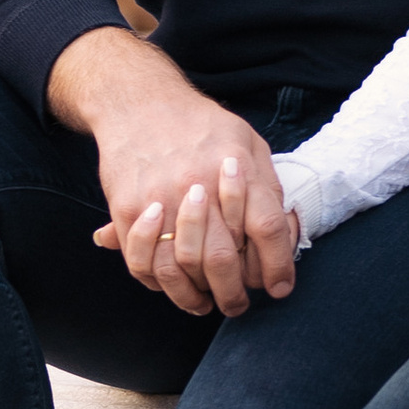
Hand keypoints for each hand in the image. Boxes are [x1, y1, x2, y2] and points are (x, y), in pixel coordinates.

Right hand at [49, 27, 295, 315]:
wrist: (140, 102)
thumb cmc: (202, 126)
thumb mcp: (247, 143)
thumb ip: (265, 188)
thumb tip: (283, 236)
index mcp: (237, 167)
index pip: (268, 228)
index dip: (278, 265)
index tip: (280, 288)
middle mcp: (198, 186)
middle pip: (223, 258)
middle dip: (235, 293)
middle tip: (239, 305)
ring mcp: (159, 200)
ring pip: (179, 270)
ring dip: (195, 297)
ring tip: (206, 304)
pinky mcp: (126, 210)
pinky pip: (141, 262)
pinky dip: (158, 283)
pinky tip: (172, 286)